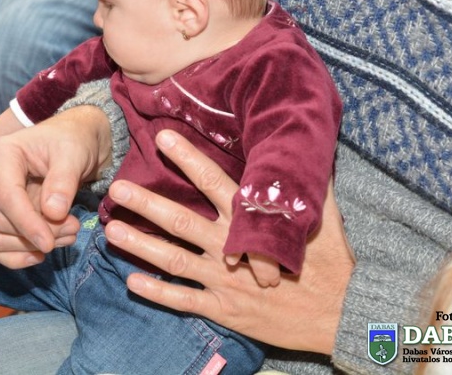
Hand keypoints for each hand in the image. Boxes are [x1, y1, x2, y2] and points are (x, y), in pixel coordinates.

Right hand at [0, 106, 111, 268]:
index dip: (28, 225)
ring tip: (67, 235)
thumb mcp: (74, 154)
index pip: (7, 198)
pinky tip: (39, 255)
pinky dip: (16, 256)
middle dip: (38, 233)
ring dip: (30, 247)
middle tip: (74, 228)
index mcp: (0, 154)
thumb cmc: (71, 143)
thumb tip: (52, 213)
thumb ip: (63, 181)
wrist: (70, 144)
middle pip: (2, 221)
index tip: (50, 243)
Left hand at [104, 129, 354, 354]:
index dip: (187, 159)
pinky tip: (132, 282)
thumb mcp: (324, 216)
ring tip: (111, 230)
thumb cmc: (331, 262)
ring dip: (140, 245)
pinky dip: (157, 292)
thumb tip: (304, 148)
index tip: (162, 138)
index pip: (214, 182)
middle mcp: (232, 247)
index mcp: (252, 221)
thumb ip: (308, 182)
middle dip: (147, 203)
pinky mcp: (225, 309)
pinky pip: (184, 300)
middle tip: (116, 188)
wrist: (341, 314)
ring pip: (174, 259)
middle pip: (181, 220)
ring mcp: (226, 280)